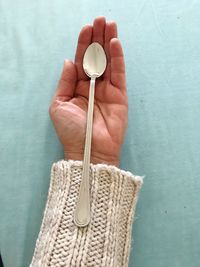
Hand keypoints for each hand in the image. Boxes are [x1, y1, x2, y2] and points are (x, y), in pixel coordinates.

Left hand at [49, 17, 127, 166]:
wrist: (89, 151)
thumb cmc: (71, 131)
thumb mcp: (59, 105)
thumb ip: (65, 82)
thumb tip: (69, 61)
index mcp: (77, 87)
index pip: (81, 61)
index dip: (84, 44)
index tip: (86, 28)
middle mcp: (93, 86)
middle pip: (96, 57)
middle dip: (98, 38)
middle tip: (101, 20)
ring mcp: (108, 90)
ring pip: (109, 62)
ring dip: (109, 43)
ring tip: (110, 25)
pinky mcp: (120, 96)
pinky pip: (119, 74)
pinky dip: (118, 58)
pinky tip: (116, 43)